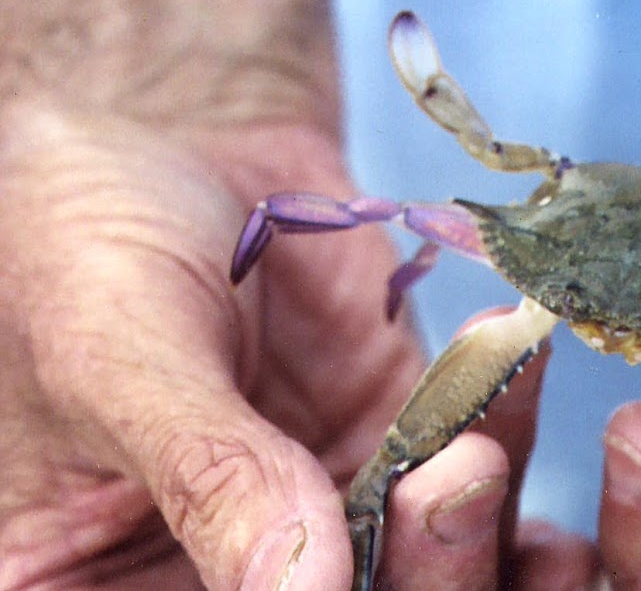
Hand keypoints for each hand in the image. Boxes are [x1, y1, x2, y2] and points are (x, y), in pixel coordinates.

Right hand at [0, 0, 591, 583]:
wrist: (162, 145)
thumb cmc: (77, 244)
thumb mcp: (119, 362)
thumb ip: (216, 479)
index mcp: (120, 580)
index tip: (359, 571)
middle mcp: (242, 565)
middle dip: (428, 569)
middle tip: (453, 480)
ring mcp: (338, 504)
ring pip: (445, 551)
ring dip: (484, 507)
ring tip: (480, 439)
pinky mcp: (404, 432)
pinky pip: (482, 441)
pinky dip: (508, 407)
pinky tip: (511, 355)